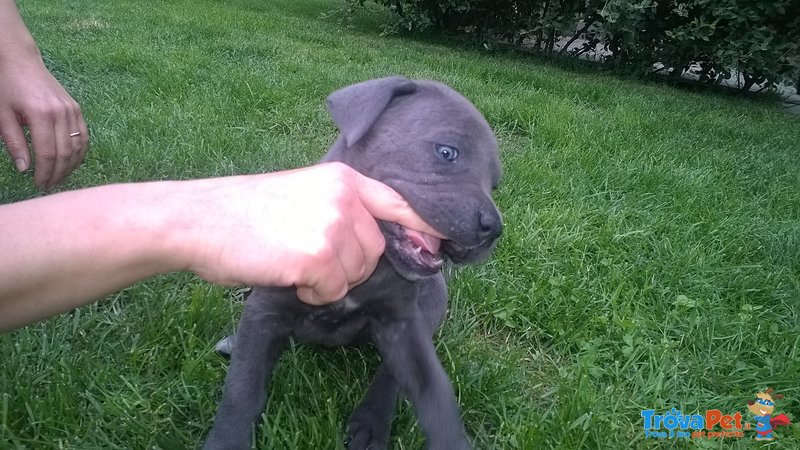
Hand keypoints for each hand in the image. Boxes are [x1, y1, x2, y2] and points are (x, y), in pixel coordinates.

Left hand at [0, 58, 88, 188]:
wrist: (19, 60)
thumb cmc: (6, 86)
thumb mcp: (2, 115)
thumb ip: (14, 142)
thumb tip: (24, 168)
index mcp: (40, 114)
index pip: (47, 152)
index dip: (44, 172)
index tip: (39, 184)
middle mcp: (61, 113)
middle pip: (64, 153)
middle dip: (57, 173)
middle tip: (48, 185)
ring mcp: (72, 110)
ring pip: (77, 147)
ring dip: (70, 166)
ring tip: (59, 177)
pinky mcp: (76, 109)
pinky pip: (83, 136)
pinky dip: (80, 152)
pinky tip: (72, 162)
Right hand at [180, 163, 443, 304]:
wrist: (199, 219)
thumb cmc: (244, 211)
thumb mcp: (301, 193)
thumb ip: (340, 208)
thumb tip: (372, 238)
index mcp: (343, 179)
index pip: (398, 204)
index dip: (424, 227)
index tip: (443, 245)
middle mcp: (344, 198)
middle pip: (376, 250)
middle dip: (350, 265)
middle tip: (308, 257)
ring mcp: (332, 226)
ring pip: (355, 274)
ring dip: (328, 280)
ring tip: (291, 261)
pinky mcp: (317, 257)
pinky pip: (332, 291)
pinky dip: (312, 293)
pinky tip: (285, 274)